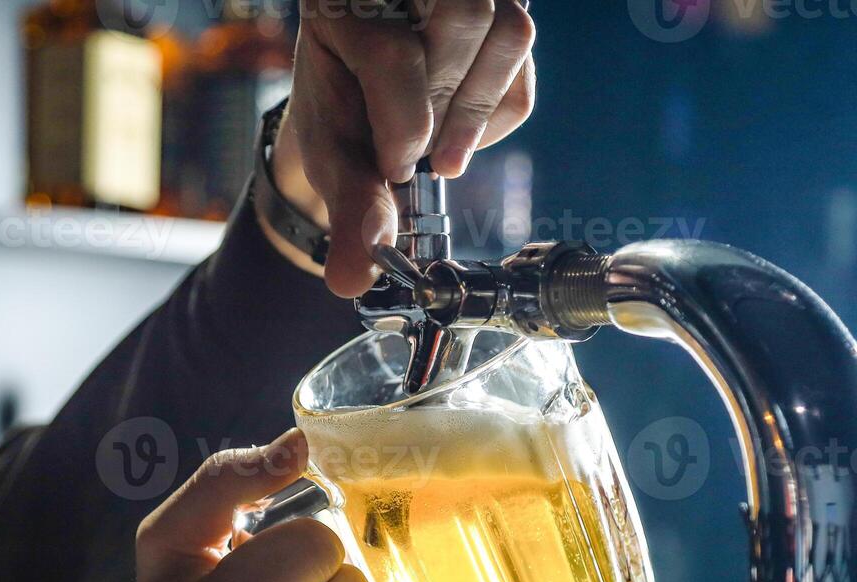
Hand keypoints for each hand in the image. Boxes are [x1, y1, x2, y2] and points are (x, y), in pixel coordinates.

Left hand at [271, 0, 536, 296]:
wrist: (355, 100)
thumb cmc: (340, 116)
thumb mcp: (333, 156)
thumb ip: (348, 208)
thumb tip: (352, 279)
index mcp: (346, 3)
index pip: (394, 53)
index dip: (403, 124)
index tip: (394, 168)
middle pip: (466, 14)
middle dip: (452, 104)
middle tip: (429, 157)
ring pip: (510, 28)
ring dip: (480, 106)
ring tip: (444, 148)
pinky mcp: (500, 16)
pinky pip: (523, 69)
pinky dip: (499, 112)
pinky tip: (461, 129)